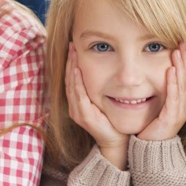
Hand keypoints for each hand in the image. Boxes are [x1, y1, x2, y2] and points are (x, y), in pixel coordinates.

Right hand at [66, 43, 128, 165]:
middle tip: (72, 44)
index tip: (74, 47)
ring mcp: (78, 111)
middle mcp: (74, 106)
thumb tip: (108, 68)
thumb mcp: (105, 100)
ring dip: (72, 68)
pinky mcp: (84, 116)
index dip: (72, 62)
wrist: (116, 140)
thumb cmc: (113, 120)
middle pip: (69, 78)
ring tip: (73, 53)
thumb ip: (102, 87)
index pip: (72, 78)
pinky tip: (77, 70)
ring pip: (71, 85)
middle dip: (70, 61)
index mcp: (78, 102)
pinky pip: (78, 95)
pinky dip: (77, 82)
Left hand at [137, 42, 185, 141]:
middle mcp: (185, 106)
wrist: (151, 150)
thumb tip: (162, 72)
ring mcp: (179, 112)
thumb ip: (164, 92)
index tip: (184, 45)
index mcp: (183, 102)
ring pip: (183, 85)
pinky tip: (171, 70)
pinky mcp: (171, 118)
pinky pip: (173, 97)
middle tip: (183, 42)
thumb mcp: (161, 106)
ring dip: (181, 67)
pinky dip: (173, 83)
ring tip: (177, 52)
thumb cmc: (153, 128)